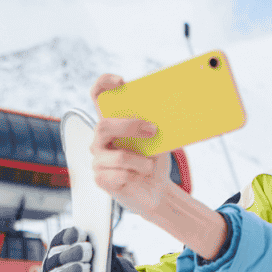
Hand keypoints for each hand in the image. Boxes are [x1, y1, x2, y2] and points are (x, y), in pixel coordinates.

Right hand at [88, 74, 179, 216]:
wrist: (156, 190)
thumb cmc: (154, 161)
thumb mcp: (159, 140)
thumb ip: (157, 124)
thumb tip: (174, 111)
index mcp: (112, 123)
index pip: (98, 96)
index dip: (104, 84)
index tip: (121, 81)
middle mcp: (100, 140)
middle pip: (104, 125)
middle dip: (130, 126)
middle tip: (153, 130)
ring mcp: (98, 159)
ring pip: (119, 155)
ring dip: (142, 161)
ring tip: (150, 166)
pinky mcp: (101, 179)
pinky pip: (120, 175)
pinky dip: (137, 175)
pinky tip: (140, 177)